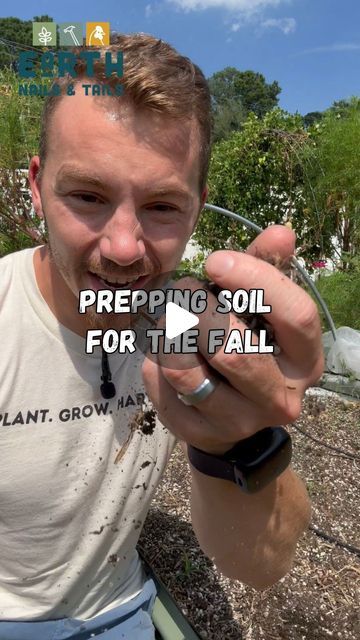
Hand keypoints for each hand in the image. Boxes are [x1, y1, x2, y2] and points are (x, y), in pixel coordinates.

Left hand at [142, 225, 323, 453]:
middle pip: (234, 349)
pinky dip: (154, 361)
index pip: (296, 316)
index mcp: (305, 360)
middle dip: (197, 312)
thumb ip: (267, 271)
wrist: (230, 415)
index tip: (214, 261)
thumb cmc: (249, 346)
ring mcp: (239, 421)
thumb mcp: (261, 309)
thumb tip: (281, 231)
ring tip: (168, 319)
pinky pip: (163, 387)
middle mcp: (280, 398)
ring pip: (188, 372)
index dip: (254, 281)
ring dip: (168, 335)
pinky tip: (163, 355)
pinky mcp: (200, 433)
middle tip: (181, 291)